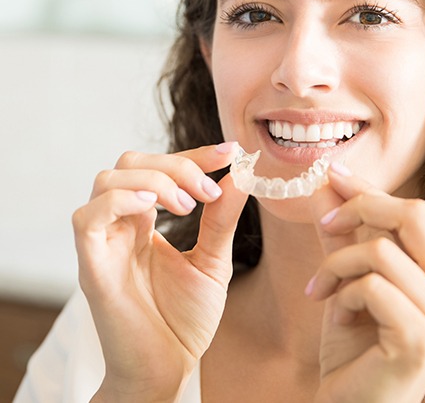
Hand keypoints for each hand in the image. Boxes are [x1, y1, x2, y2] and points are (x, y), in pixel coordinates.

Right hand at [72, 143, 247, 401]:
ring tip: (187, 206)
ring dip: (154, 180)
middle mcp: (120, 225)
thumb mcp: (212, 261)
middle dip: (175, 164)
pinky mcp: (91, 266)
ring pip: (107, 179)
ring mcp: (103, 243)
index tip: (230, 152)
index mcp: (145, 221)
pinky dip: (121, 200)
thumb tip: (239, 176)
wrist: (168, 369)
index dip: (193, 154)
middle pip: (130, 162)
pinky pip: (88, 217)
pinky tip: (155, 210)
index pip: (159, 167)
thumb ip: (220, 219)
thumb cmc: (184, 319)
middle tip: (207, 190)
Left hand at [308, 165, 424, 402]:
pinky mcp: (423, 338)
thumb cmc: (356, 346)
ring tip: (322, 291)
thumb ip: (342, 234)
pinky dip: (342, 295)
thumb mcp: (348, 279)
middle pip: (414, 214)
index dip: (371, 189)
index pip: (415, 212)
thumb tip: (326, 185)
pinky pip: (371, 286)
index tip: (333, 173)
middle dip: (361, 208)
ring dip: (338, 265)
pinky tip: (336, 318)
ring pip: (381, 251)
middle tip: (326, 224)